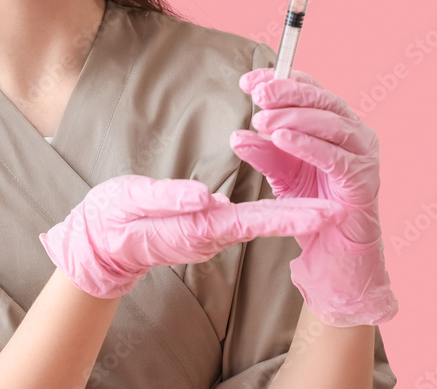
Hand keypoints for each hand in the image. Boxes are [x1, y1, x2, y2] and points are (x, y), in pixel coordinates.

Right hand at [39, 174, 343, 298]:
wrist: (98, 241)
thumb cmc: (114, 219)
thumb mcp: (137, 202)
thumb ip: (170, 199)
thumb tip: (205, 197)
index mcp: (199, 227)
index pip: (254, 221)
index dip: (291, 217)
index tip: (324, 213)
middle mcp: (210, 232)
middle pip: (264, 221)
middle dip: (302, 214)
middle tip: (338, 207)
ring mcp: (207, 231)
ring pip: (254, 218)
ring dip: (286, 209)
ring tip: (318, 197)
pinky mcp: (201, 224)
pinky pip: (238, 216)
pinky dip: (262, 209)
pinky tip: (278, 196)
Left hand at [229, 67, 398, 326]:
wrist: (335, 258)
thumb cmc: (312, 209)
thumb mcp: (281, 174)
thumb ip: (263, 152)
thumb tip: (238, 135)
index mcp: (337, 124)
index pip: (311, 90)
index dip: (281, 80)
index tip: (249, 81)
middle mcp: (356, 134)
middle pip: (323, 100)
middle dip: (287, 93)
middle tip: (257, 94)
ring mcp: (364, 156)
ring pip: (331, 123)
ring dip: (294, 117)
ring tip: (262, 120)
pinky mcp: (364, 182)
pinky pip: (336, 157)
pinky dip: (308, 145)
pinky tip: (282, 139)